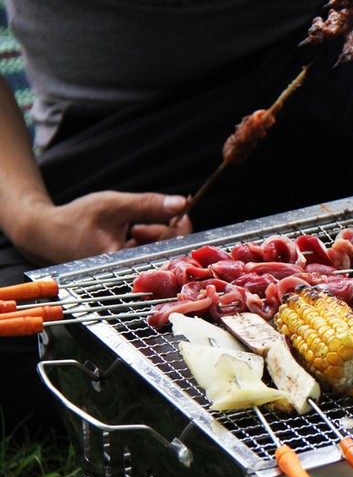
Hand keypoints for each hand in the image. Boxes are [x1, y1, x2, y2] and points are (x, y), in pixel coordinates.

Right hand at [13, 191, 192, 265]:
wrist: (46, 233)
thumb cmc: (75, 220)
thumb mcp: (113, 206)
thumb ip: (148, 205)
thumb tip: (182, 203)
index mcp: (124, 264)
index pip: (167, 250)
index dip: (180, 230)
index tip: (183, 212)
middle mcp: (128, 273)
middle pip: (165, 252)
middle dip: (166, 230)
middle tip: (159, 213)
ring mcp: (128, 272)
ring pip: (156, 251)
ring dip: (154, 234)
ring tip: (134, 225)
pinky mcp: (127, 268)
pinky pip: (146, 254)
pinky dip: (146, 240)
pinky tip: (132, 230)